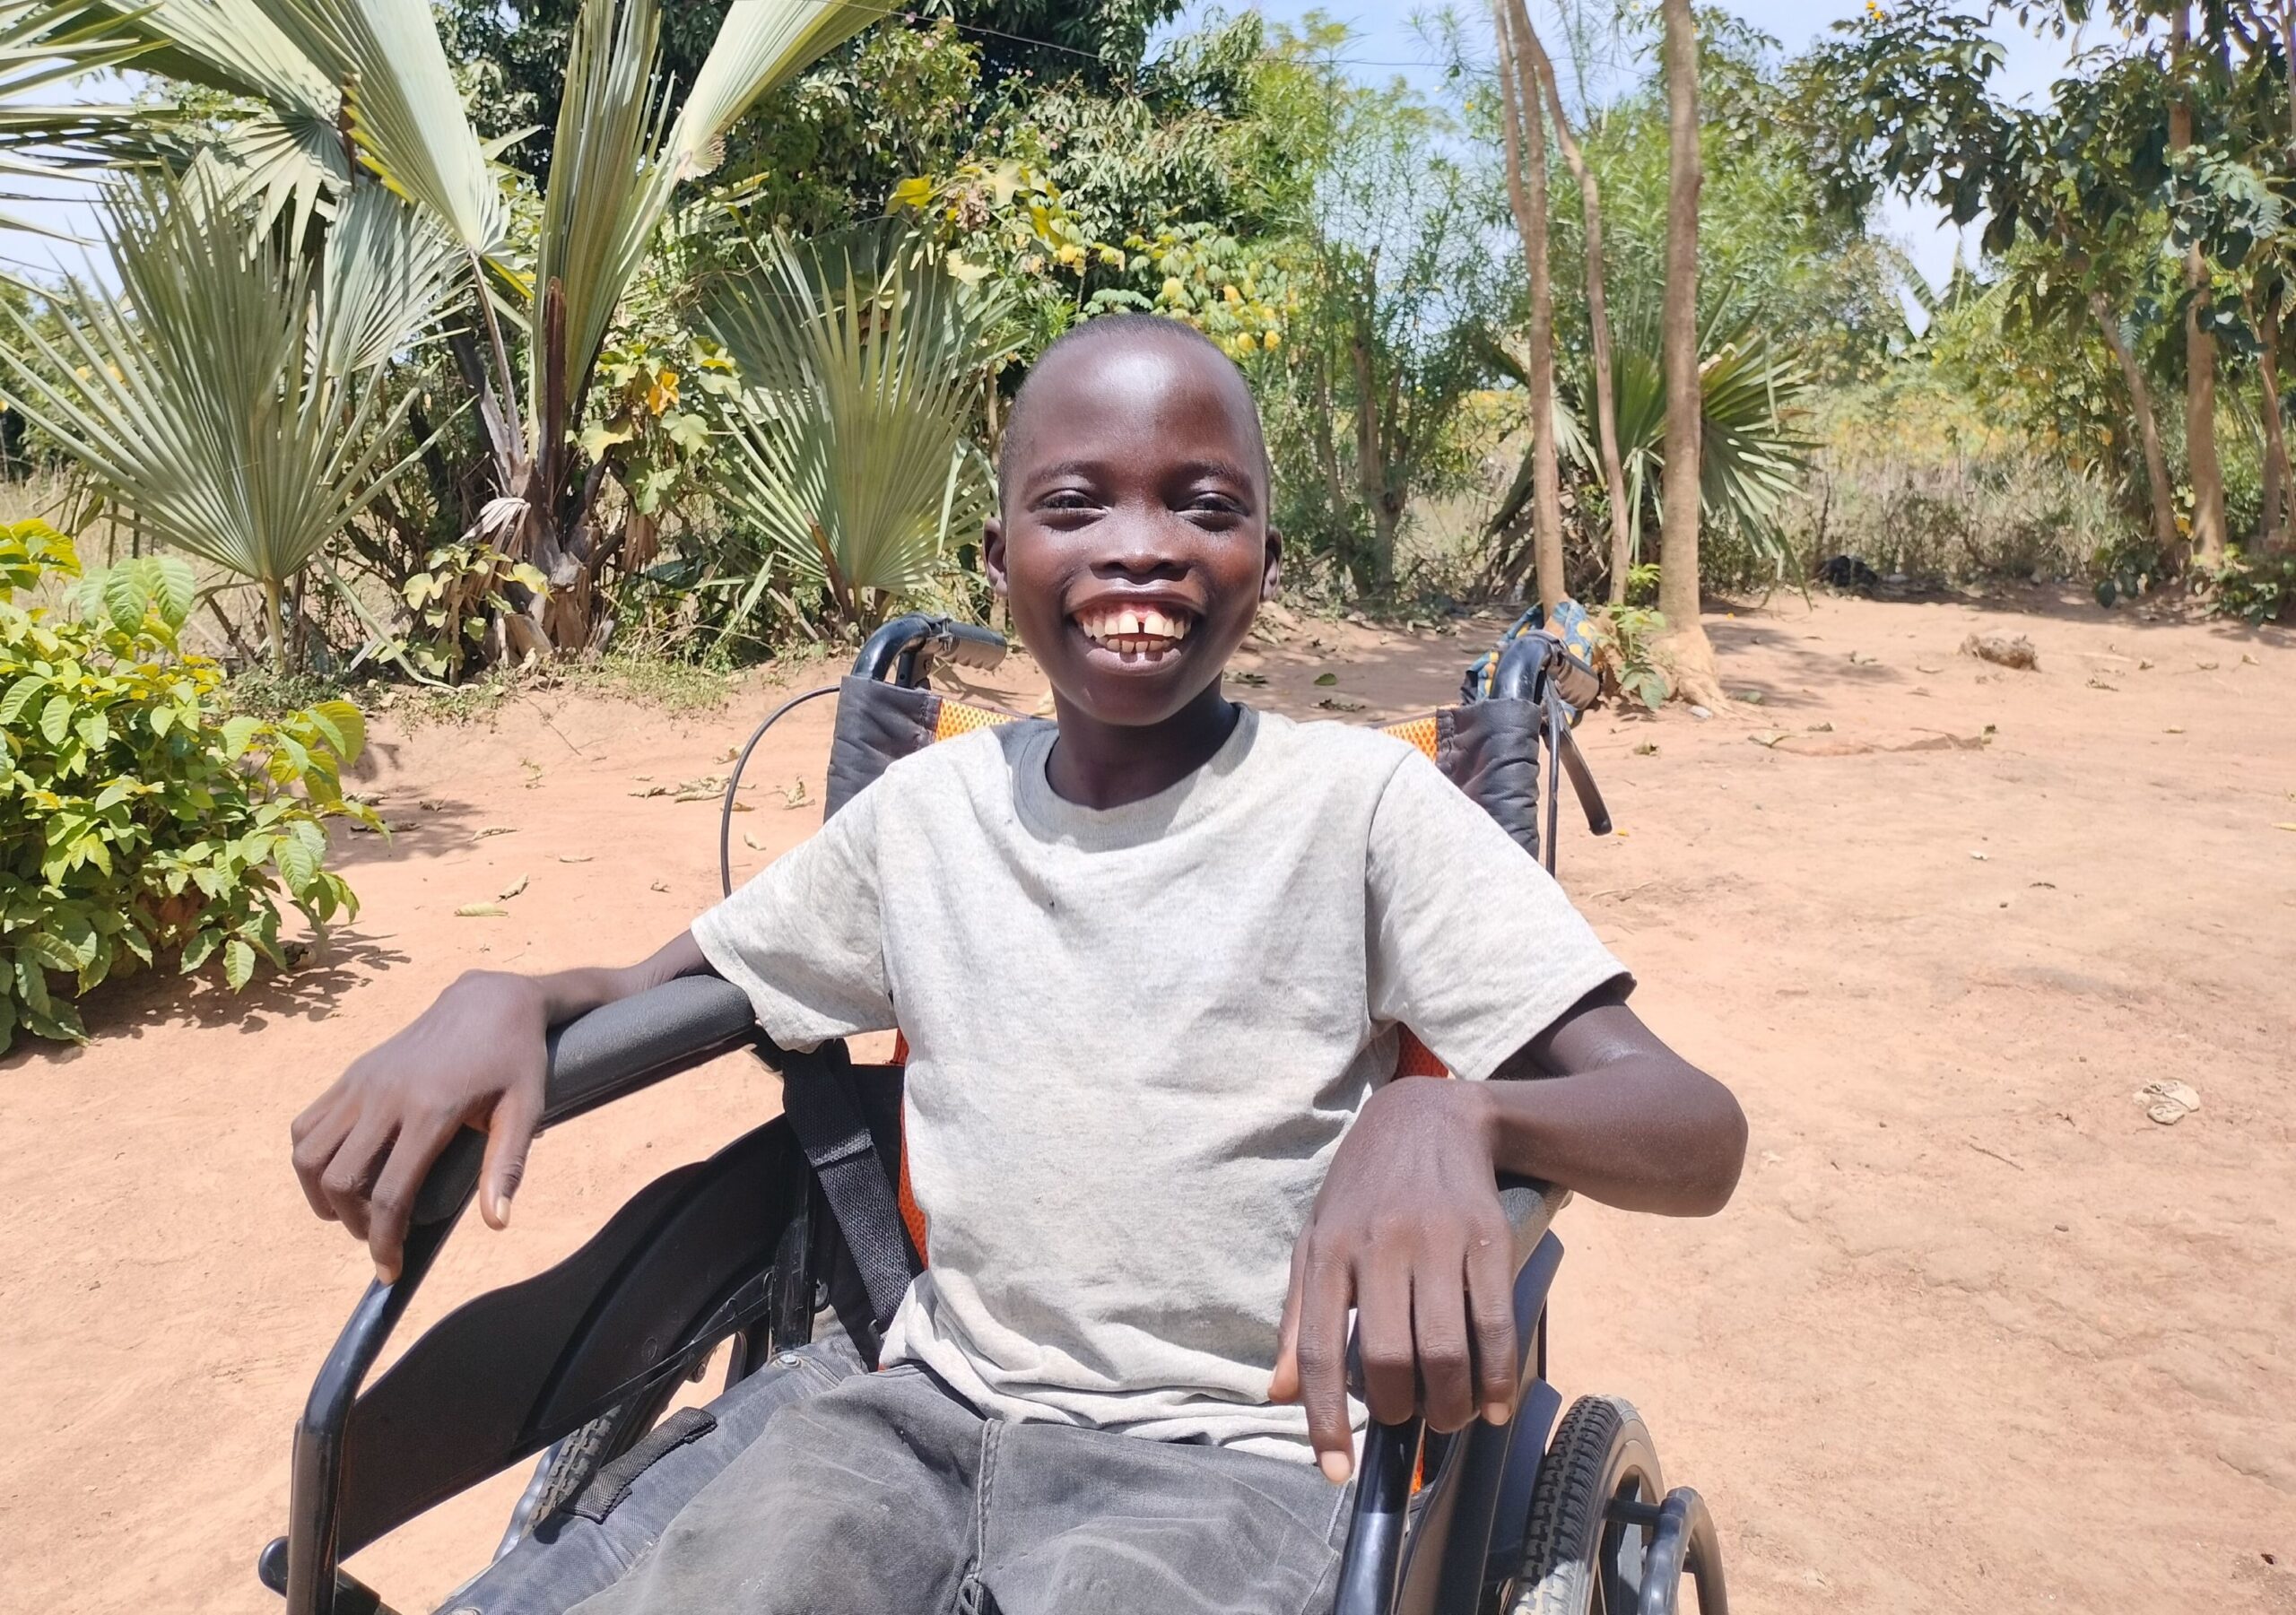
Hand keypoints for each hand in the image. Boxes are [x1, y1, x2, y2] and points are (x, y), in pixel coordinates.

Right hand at [290, 970, 549, 1282]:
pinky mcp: (352, 1073)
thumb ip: (507, 1165)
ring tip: (351, 1214)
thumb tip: (496, 1223)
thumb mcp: (525, 1108)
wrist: (489, 999)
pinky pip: (307, 1124)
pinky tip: (337, 1174)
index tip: (390, 1270)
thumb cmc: (514, 1057)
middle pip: (340, 1180)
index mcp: (429, 1110)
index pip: (389, 1194)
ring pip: (309, 1153)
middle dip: (353, 1224)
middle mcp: (384, 1096)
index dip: (384, 1241)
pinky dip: (310, 1159)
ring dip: (320, 1195)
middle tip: (379, 1239)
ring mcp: (361, 1082)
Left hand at [1270, 1077, 1517, 1483]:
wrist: (1430, 1115)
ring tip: (1448, 1417)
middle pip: (1391, 1358)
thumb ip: (1298, 1317)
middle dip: (1402, 1411)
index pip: (1319, 1350)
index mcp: (1327, 1250)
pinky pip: (1495, 1322)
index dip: (1325, 1420)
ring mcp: (1436, 1239)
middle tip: (1408, 1423)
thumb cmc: (1363, 1190)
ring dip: (1450, 1404)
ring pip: (1446, 1348)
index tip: (1336, 1473)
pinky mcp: (1486, 1238)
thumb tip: (1279, 1395)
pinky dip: (1496, 1376)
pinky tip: (1493, 1404)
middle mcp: (1379, 1245)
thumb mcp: (1315, 1238)